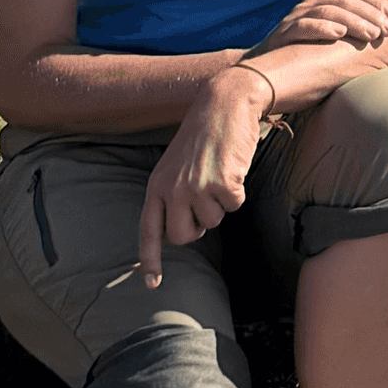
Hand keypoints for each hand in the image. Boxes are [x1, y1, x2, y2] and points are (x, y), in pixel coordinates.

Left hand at [139, 63, 275, 283]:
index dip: (150, 260)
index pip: (149, 231)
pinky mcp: (222, 183)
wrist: (225, 103)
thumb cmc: (203, 135)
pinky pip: (234, 205)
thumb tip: (182, 232)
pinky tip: (233, 166)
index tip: (152, 284)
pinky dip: (238, 190)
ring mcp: (197, 187)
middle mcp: (173, 190)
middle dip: (200, 226)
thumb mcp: (176, 165)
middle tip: (207, 201)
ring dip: (221, 202)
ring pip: (214, 221)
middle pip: (186, 236)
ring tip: (219, 172)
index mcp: (157, 186)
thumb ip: (173, 196)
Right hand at [278, 0, 387, 51]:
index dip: (375, 2)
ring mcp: (294, 19)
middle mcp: (308, 6)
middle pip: (344, 1)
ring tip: (372, 34)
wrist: (264, 74)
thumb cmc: (302, 54)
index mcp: (321, 3)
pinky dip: (322, 27)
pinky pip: (303, 26)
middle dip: (371, 14)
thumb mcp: (329, 33)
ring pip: (328, 11)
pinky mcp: (281, 36)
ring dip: (354, 22)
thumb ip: (349, 11)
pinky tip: (340, 33)